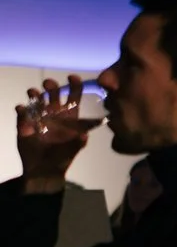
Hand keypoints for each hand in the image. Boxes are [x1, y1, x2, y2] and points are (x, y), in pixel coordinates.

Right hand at [16, 75, 97, 189]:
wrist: (43, 169)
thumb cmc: (62, 158)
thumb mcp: (72, 151)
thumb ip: (78, 143)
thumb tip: (84, 136)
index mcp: (69, 117)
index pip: (73, 98)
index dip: (74, 86)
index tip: (72, 77)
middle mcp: (54, 114)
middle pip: (53, 94)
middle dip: (51, 86)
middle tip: (49, 84)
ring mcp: (38, 117)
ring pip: (36, 99)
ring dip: (34, 93)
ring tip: (33, 92)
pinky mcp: (24, 124)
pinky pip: (22, 112)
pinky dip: (21, 109)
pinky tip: (22, 109)